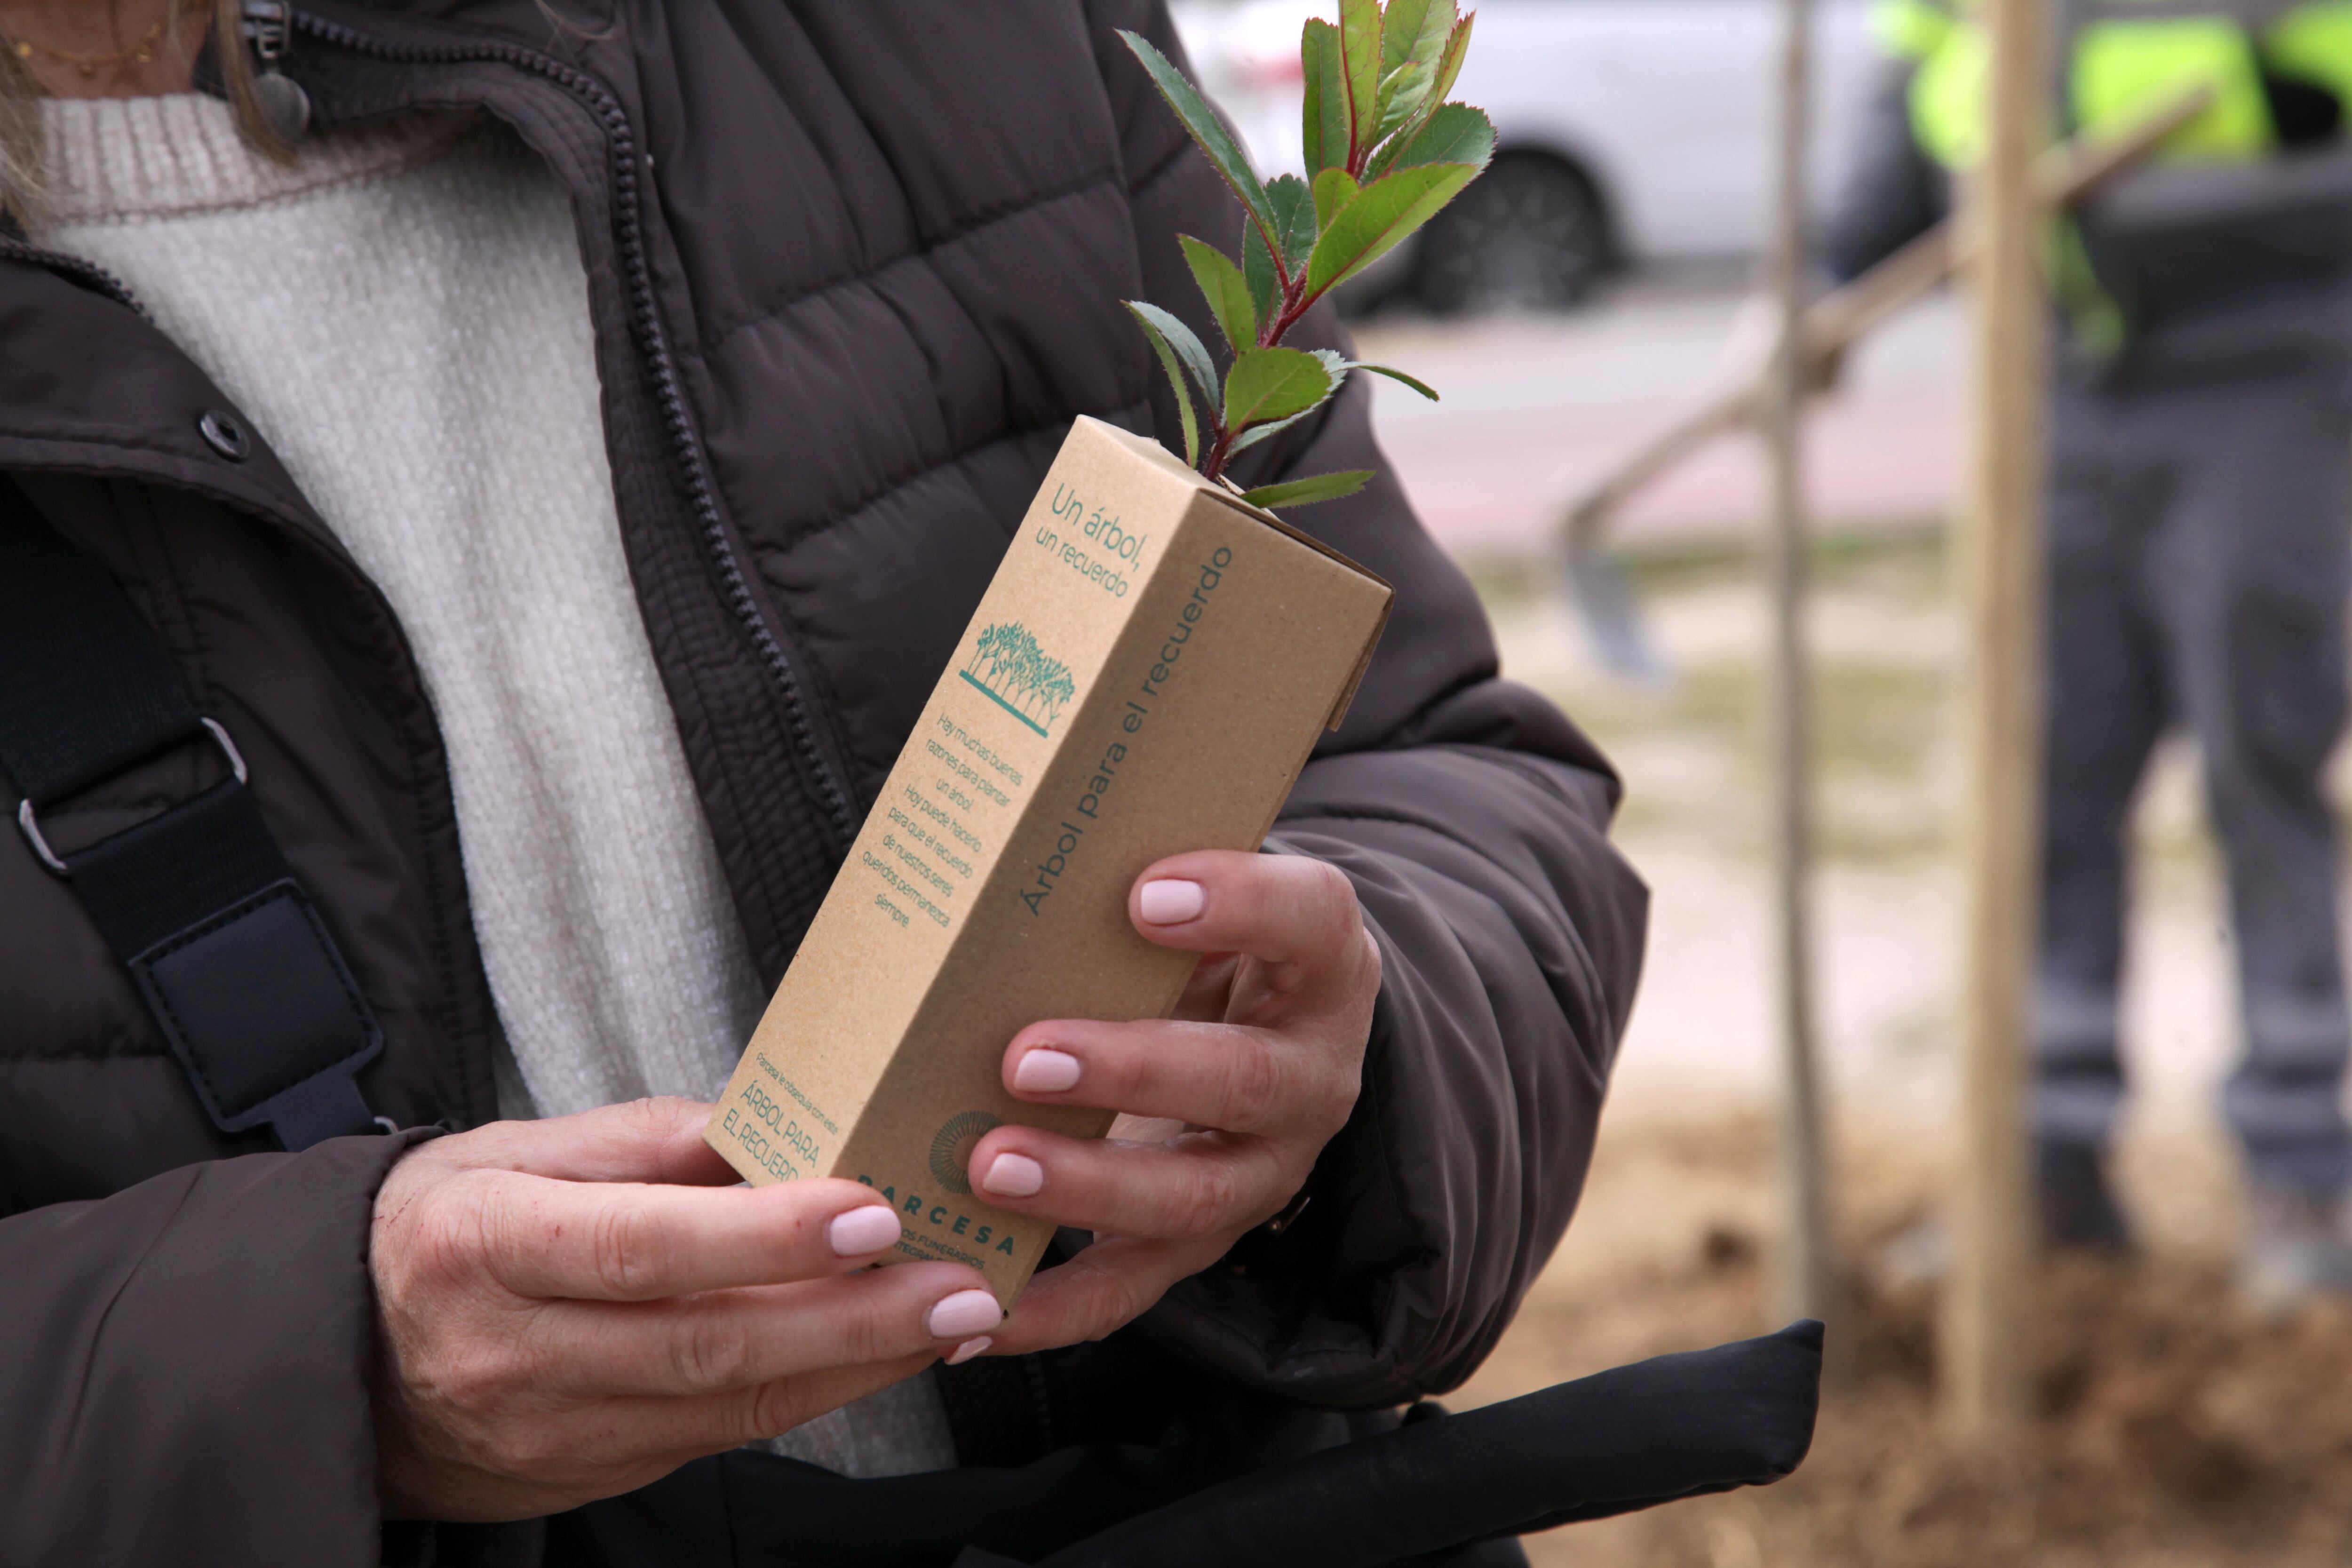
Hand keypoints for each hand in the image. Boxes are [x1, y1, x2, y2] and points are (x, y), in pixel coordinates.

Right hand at [369, 1098, 1002, 1520]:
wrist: (353, 1355)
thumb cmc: (452, 1226)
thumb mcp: (521, 1149)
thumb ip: (649, 1138)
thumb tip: (777, 1119)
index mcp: (486, 1242)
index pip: (637, 1245)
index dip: (759, 1237)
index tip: (866, 1214)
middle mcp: (516, 1348)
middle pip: (701, 1341)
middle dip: (849, 1318)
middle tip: (956, 1281)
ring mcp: (556, 1427)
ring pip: (728, 1404)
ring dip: (858, 1362)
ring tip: (955, 1313)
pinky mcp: (597, 1471)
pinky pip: (725, 1435)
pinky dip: (819, 1393)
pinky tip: (889, 1351)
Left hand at [968, 850, 1377, 1352]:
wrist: (1258, 1028)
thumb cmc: (1201, 944)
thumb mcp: (1201, 895)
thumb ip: (1135, 865)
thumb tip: (998, 818)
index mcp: (1322, 964)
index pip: (1309, 918)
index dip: (1239, 904)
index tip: (1143, 894)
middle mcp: (1312, 1077)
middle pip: (1243, 1080)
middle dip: (1132, 1071)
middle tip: (1025, 1055)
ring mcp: (1264, 1170)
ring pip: (1193, 1195)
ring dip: (1087, 1187)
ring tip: (988, 1167)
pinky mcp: (1203, 1240)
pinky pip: (1133, 1289)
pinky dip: (1051, 1309)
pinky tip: (974, 1314)